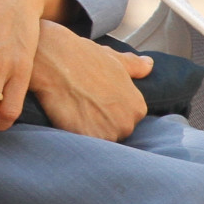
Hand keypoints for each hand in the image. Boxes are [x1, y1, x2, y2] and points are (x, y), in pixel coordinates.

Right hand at [27, 21, 150, 140]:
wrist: (55, 62)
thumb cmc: (83, 58)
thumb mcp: (114, 59)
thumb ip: (134, 66)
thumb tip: (148, 64)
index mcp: (137, 107)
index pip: (127, 120)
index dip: (109, 112)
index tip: (96, 103)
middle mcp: (127, 123)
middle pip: (114, 133)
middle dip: (101, 124)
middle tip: (84, 107)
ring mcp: (107, 134)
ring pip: (99, 141)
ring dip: (88, 132)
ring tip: (74, 113)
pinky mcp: (86, 140)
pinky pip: (82, 145)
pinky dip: (74, 135)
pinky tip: (67, 119)